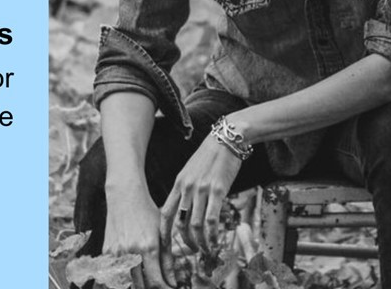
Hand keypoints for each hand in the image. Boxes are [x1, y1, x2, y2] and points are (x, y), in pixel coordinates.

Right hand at [104, 186, 176, 288]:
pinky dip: (123, 276)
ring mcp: (116, 252)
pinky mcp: (106, 251)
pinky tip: (131, 271)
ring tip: (146, 278)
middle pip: (141, 286)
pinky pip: (114, 272)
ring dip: (138, 284)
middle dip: (151, 288)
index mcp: (148, 247)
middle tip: (158, 284)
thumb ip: (168, 260)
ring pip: (127, 282)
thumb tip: (172, 283)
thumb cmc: (147, 212)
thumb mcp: (162, 232)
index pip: (155, 282)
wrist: (125, 196)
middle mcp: (130, 252)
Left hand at [160, 134, 241, 255]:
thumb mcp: (191, 172)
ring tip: (206, 250)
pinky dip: (212, 235)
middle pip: (179, 223)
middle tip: (193, 251)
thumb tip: (185, 210)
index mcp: (178, 184)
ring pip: (196, 225)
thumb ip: (186, 189)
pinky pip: (212, 219)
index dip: (164, 232)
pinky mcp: (218, 190)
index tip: (167, 247)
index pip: (165, 213)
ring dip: (200, 242)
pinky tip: (215, 242)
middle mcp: (187, 188)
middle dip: (185, 242)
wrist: (226, 139)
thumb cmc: (210, 157)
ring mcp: (201, 189)